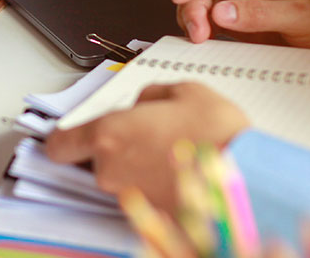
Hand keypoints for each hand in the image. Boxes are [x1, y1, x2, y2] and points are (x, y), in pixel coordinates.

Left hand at [46, 83, 248, 208]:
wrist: (250, 181)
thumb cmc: (218, 136)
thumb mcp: (185, 92)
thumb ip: (152, 95)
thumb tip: (146, 103)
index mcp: (109, 134)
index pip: (59, 144)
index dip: (65, 139)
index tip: (71, 135)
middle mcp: (112, 170)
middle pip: (97, 158)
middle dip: (120, 146)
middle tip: (151, 134)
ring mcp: (129, 198)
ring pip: (122, 176)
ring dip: (139, 165)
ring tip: (175, 151)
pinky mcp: (149, 217)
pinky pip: (142, 194)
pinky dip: (155, 183)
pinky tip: (181, 172)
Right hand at [171, 0, 309, 52]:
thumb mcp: (307, 16)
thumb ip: (265, 12)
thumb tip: (225, 10)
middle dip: (195, 4)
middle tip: (197, 29)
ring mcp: (245, 4)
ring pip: (204, 4)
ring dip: (195, 19)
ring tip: (202, 37)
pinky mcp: (242, 25)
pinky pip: (212, 23)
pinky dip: (203, 31)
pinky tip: (206, 40)